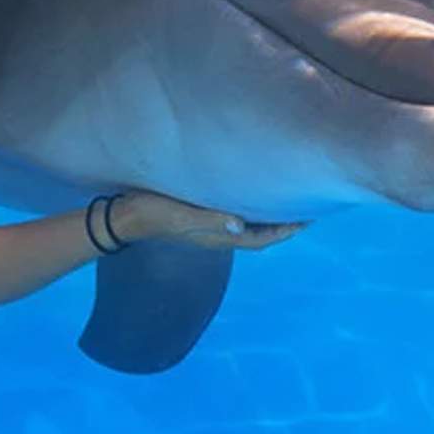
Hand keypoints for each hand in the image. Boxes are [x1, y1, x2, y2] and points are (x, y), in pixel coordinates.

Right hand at [111, 189, 308, 250]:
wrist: (126, 216)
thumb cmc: (154, 212)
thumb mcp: (182, 214)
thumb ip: (211, 219)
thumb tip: (241, 224)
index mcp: (219, 236)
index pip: (262, 239)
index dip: (286, 231)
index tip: (308, 219)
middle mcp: (219, 234)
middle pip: (260, 233)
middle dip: (284, 222)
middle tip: (306, 205)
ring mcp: (210, 226)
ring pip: (249, 224)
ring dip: (268, 216)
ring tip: (286, 199)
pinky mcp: (201, 216)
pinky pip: (235, 215)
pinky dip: (250, 208)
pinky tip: (252, 194)